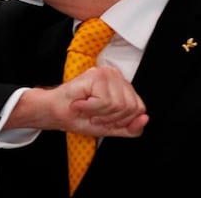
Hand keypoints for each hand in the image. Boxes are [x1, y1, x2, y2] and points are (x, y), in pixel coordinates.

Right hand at [6, 66, 147, 137]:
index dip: (120, 120)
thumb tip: (146, 118)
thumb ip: (130, 128)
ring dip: (99, 114)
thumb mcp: (110, 128)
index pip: (138, 108)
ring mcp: (107, 73)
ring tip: (87, 109)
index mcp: (123, 87)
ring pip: (119, 105)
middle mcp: (117, 76)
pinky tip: (81, 103)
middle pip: (130, 108)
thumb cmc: (79, 116)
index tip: (103, 119)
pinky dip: (91, 108)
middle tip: (93, 114)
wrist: (55, 112)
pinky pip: (105, 102)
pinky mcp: (97, 74)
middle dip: (110, 118)